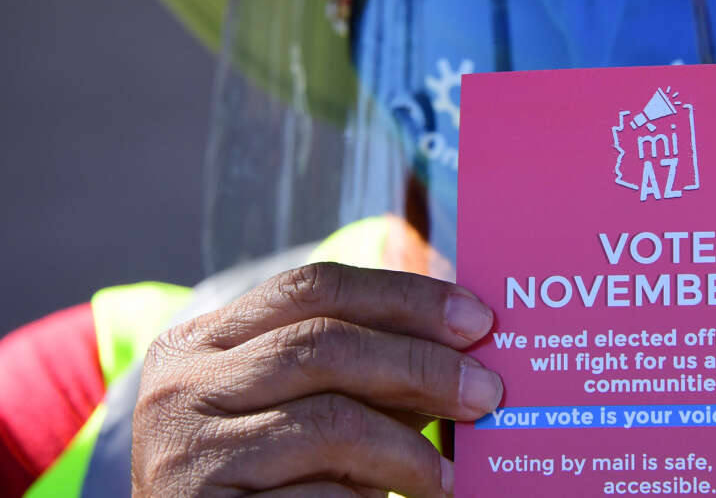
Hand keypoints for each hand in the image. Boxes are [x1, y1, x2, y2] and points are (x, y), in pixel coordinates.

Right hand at [132, 262, 499, 496]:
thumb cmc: (266, 479)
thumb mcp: (304, 409)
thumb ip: (368, 373)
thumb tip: (466, 348)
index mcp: (203, 341)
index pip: (315, 286)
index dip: (403, 295)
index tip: (477, 318)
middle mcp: (179, 387)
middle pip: (322, 345)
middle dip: (420, 364)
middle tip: (486, 392)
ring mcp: (185, 452)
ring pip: (327, 422)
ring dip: (407, 448)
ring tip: (449, 474)